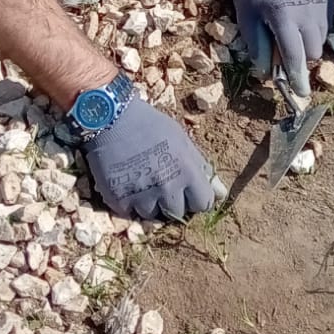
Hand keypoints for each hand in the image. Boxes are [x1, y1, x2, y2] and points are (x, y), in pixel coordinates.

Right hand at [84, 98, 224, 222]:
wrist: (111, 118)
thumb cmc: (151, 126)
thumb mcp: (183, 141)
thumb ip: (202, 169)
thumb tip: (222, 195)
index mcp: (187, 172)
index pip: (203, 204)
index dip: (196, 199)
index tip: (188, 192)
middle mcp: (167, 188)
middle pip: (178, 214)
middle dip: (173, 203)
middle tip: (162, 185)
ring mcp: (142, 196)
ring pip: (153, 216)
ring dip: (150, 204)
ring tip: (143, 182)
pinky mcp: (119, 201)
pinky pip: (129, 214)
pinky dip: (129, 203)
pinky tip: (127, 184)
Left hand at [229, 0, 333, 97]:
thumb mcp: (245, 17)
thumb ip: (258, 46)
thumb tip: (268, 71)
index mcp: (284, 17)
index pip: (295, 56)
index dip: (297, 78)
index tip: (300, 94)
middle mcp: (307, 11)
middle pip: (313, 52)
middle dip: (301, 57)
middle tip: (285, 48)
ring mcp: (321, 2)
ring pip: (322, 38)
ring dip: (308, 41)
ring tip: (291, 27)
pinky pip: (326, 22)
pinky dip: (315, 26)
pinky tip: (299, 13)